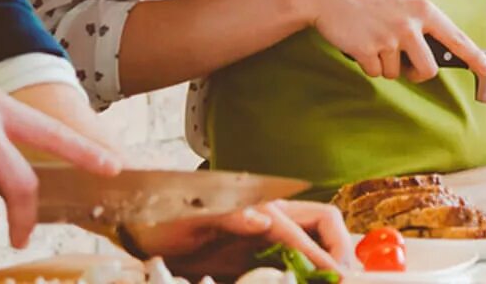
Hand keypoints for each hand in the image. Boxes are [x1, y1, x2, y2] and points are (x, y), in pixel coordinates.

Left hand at [124, 201, 349, 279]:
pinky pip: (292, 258)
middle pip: (324, 225)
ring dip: (328, 260)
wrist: (139, 223)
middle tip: (346, 280)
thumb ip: (228, 215)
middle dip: (340, 249)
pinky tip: (306, 282)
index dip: (327, 255)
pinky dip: (306, 270)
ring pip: (313, 241)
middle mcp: (270, 218)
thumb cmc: (161, 218)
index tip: (341, 277)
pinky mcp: (254, 251)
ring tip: (333, 283)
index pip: (308, 230)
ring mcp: (264, 235)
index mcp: (260, 208)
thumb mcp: (189, 218)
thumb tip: (264, 220)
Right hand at [294, 0, 485, 81]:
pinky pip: (374, 72)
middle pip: (428, 69)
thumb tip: (431, 52)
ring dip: (385, 65)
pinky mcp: (367, 50)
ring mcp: (389, 38)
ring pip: (396, 73)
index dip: (475, 56)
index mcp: (423, 9)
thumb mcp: (400, 0)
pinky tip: (359, 43)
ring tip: (372, 39)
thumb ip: (418, 22)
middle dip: (417, 74)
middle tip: (406, 66)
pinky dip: (367, 64)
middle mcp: (410, 24)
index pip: (456, 37)